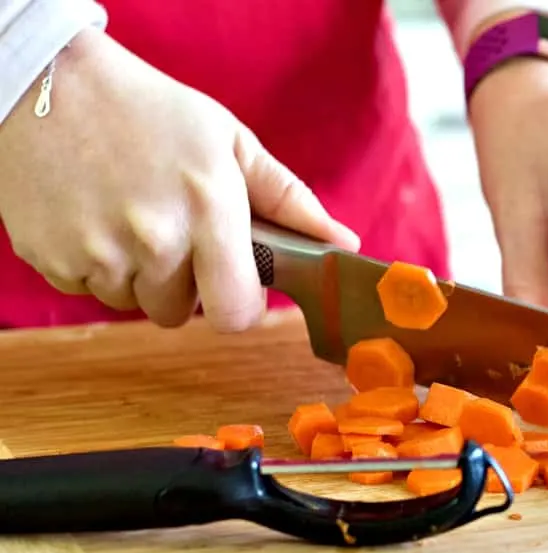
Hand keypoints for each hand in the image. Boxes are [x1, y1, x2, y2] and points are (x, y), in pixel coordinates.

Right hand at [0, 28, 359, 331]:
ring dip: (139, 275)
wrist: (46, 84)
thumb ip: (289, 199)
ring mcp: (98, 253)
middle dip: (186, 286)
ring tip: (131, 216)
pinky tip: (96, 217)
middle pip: (182, 314)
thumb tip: (342, 244)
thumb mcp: (230, 142)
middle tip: (176, 234)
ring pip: (135, 303)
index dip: (240, 304)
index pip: (237, 312)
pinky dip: (97, 264)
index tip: (236, 283)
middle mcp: (155, 239)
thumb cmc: (150, 111)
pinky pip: (90, 289)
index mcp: (209, 210)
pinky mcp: (53, 261)